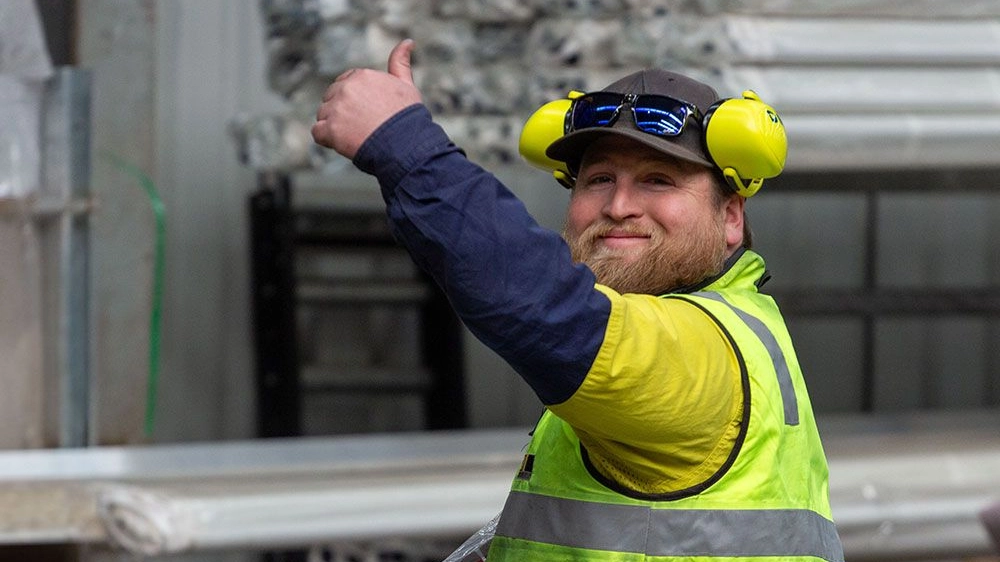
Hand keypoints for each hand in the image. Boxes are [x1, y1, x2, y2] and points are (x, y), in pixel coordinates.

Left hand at [312, 39, 421, 158]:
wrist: (406, 144)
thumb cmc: (407, 117)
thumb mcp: (406, 85)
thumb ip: (400, 62)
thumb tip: (408, 41)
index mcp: (361, 76)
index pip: (345, 84)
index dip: (354, 100)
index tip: (367, 112)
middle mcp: (346, 88)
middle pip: (331, 98)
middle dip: (342, 111)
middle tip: (363, 125)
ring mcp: (336, 108)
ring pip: (323, 115)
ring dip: (335, 126)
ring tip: (357, 135)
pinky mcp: (330, 129)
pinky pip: (317, 132)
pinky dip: (327, 139)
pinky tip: (345, 142)